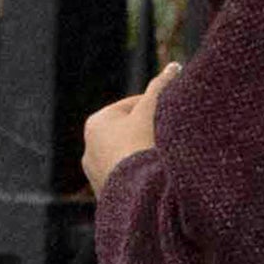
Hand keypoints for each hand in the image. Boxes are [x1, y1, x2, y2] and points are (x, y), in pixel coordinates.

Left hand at [83, 61, 180, 196]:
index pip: (133, 105)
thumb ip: (161, 86)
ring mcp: (96, 175)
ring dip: (145, 155)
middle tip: (171, 136)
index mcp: (96, 123)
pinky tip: (157, 178)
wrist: (137, 197)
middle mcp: (89, 149)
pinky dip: (142, 175)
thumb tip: (174, 66)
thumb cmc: (141, 146)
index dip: (156, 107)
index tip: (172, 114)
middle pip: (130, 132)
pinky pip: (129, 178)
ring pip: (129, 156)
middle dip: (150, 132)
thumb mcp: (152, 111)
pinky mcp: (106, 196)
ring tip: (165, 158)